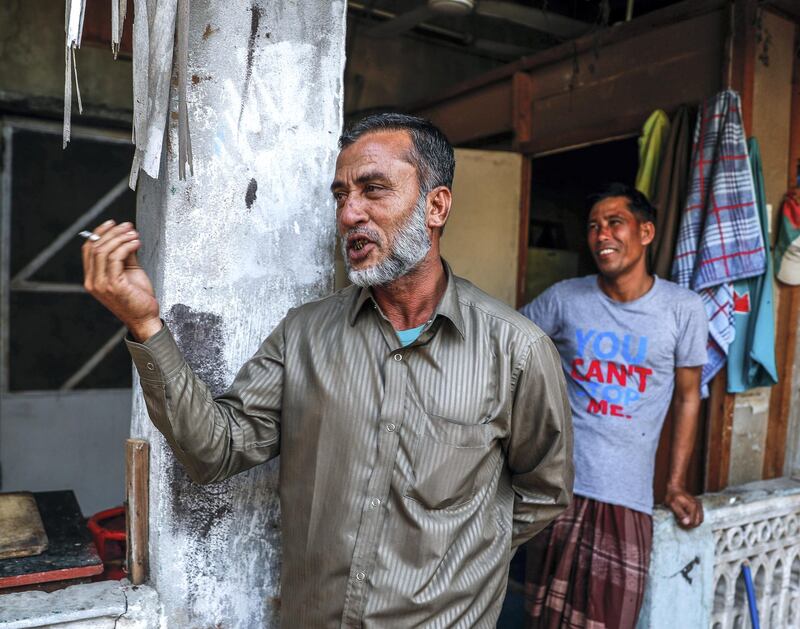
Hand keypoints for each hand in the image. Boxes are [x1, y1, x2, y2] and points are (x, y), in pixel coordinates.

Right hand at [82, 220, 161, 341]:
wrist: (145, 318)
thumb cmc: (138, 298)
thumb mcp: (130, 272)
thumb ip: (125, 255)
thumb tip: (125, 236)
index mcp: (93, 278)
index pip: (89, 249)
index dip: (99, 233)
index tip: (112, 223)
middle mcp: (93, 281)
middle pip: (95, 247)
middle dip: (113, 232)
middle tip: (128, 226)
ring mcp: (101, 284)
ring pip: (104, 250)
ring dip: (121, 238)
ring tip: (134, 234)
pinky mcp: (113, 285)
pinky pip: (115, 258)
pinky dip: (126, 246)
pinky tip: (136, 243)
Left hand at [664, 486, 702, 528]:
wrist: (676, 488)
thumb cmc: (673, 496)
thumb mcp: (673, 505)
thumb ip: (680, 514)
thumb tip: (687, 523)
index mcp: (692, 507)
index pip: (693, 522)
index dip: (687, 525)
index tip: (680, 523)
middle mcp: (698, 506)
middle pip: (698, 522)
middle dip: (691, 524)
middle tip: (682, 522)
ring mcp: (699, 505)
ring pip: (700, 519)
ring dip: (694, 522)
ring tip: (685, 520)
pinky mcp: (698, 505)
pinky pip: (700, 515)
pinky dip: (695, 518)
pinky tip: (688, 517)